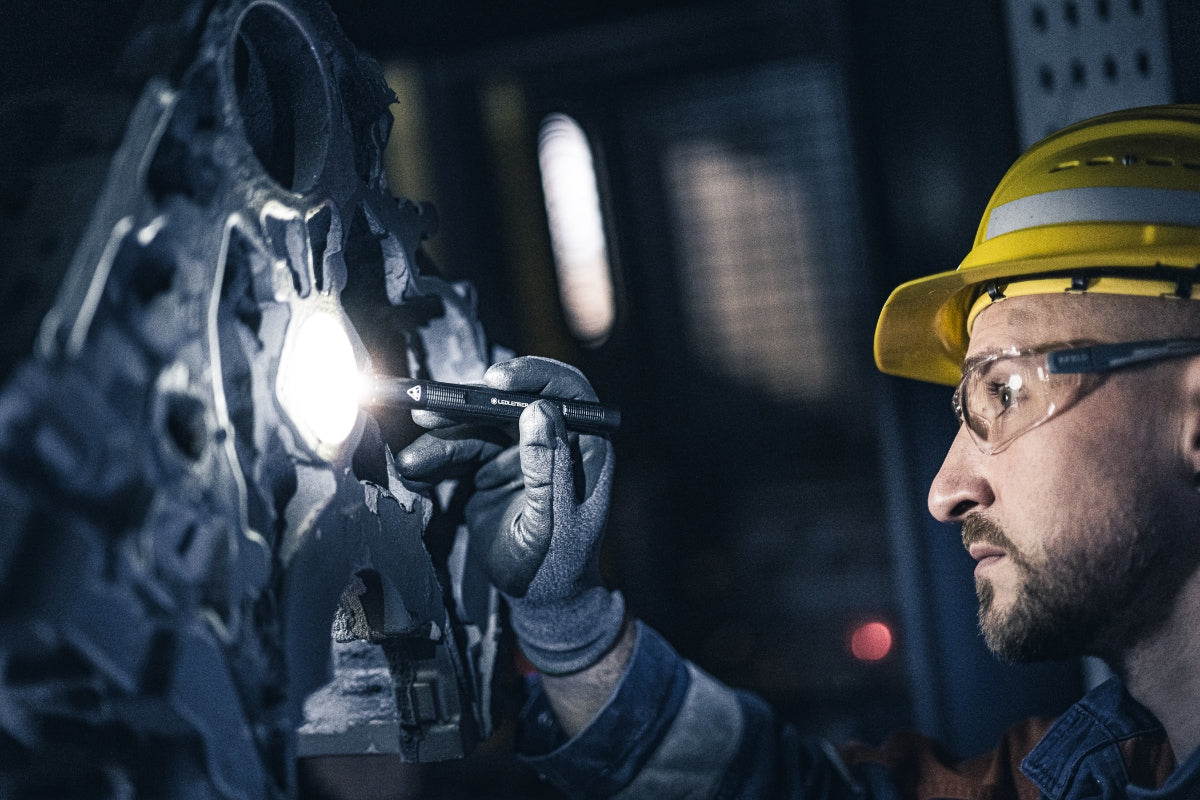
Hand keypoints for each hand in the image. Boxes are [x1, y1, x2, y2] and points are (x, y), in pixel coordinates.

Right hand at [396, 356, 623, 674]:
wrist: (539, 599)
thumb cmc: (558, 564)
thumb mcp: (554, 519)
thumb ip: (547, 466)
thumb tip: (540, 410)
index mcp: (583, 446)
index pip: (567, 392)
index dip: (535, 375)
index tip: (497, 378)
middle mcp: (551, 441)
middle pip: (511, 401)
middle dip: (469, 405)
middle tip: (431, 407)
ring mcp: (519, 453)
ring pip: (478, 426)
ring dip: (443, 436)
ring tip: (415, 460)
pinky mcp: (491, 469)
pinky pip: (460, 451)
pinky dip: (436, 458)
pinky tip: (415, 468)